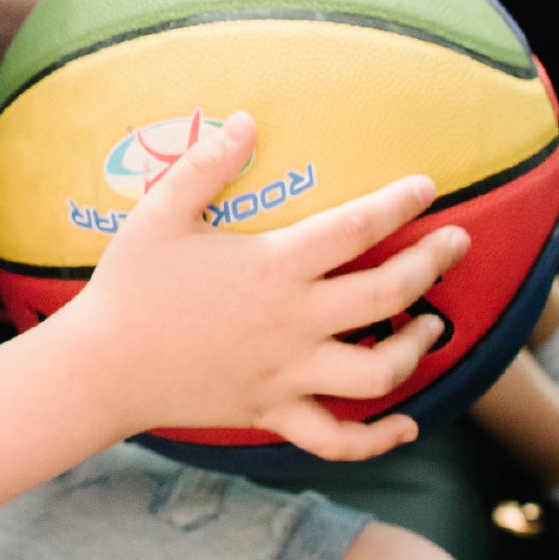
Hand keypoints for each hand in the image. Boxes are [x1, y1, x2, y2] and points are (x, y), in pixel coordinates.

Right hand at [66, 113, 468, 459]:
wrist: (100, 368)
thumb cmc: (128, 286)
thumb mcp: (159, 213)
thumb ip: (205, 165)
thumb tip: (246, 120)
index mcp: (273, 268)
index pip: (357, 228)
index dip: (399, 203)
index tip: (426, 187)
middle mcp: (294, 322)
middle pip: (388, 295)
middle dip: (432, 265)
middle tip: (458, 243)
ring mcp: (288, 373)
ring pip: (379, 372)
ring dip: (417, 347)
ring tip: (432, 324)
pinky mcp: (273, 411)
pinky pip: (338, 438)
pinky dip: (379, 439)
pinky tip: (406, 424)